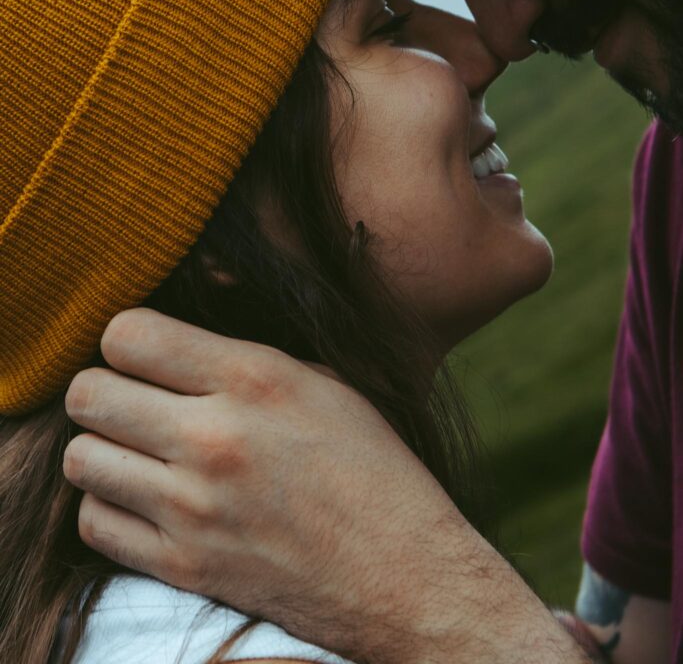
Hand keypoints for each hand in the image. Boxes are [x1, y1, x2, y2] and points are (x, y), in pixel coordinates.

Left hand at [64, 309, 586, 663]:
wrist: (406, 575)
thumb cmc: (372, 468)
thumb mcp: (325, 381)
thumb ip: (245, 354)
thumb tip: (177, 335)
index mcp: (255, 377)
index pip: (128, 335)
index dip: (127, 340)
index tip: (144, 354)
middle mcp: (214, 437)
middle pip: (88, 394)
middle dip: (103, 390)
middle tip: (131, 401)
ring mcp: (193, 508)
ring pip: (82, 459)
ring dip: (103, 448)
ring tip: (137, 451)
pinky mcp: (184, 565)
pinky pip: (95, 523)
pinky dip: (108, 507)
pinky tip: (144, 499)